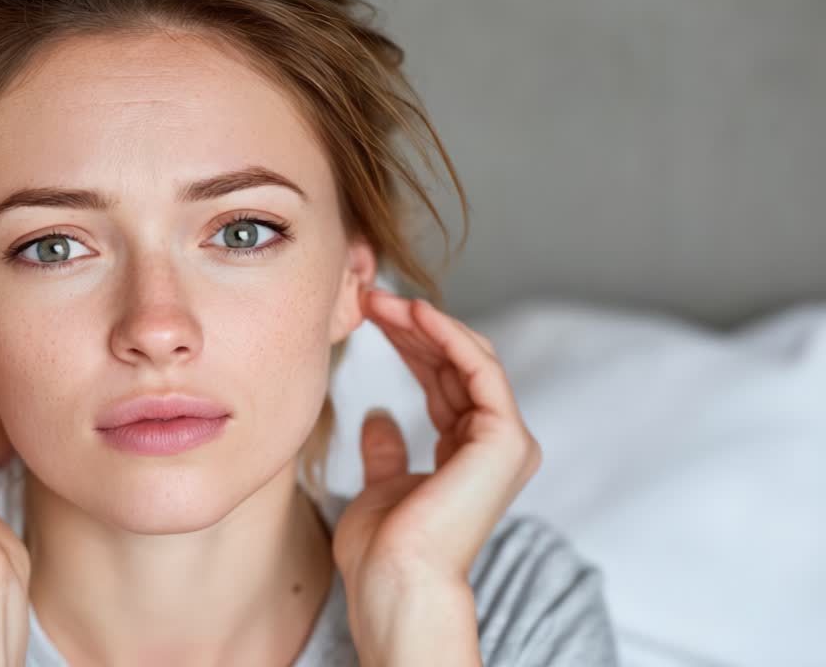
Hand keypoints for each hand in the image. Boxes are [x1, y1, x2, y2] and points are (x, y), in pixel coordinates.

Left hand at [332, 289, 541, 654]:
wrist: (394, 580)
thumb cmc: (383, 549)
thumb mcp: (379, 485)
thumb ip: (386, 452)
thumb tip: (378, 417)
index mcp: (467, 455)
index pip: (442, 380)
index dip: (409, 343)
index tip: (369, 315)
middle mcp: (492, 445)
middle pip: (455, 363)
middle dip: (413, 326)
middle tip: (369, 295)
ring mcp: (504, 441)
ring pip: (468, 358)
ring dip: (424, 323)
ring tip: (380, 299)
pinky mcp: (506, 439)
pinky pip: (480, 370)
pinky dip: (448, 335)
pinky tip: (414, 313)